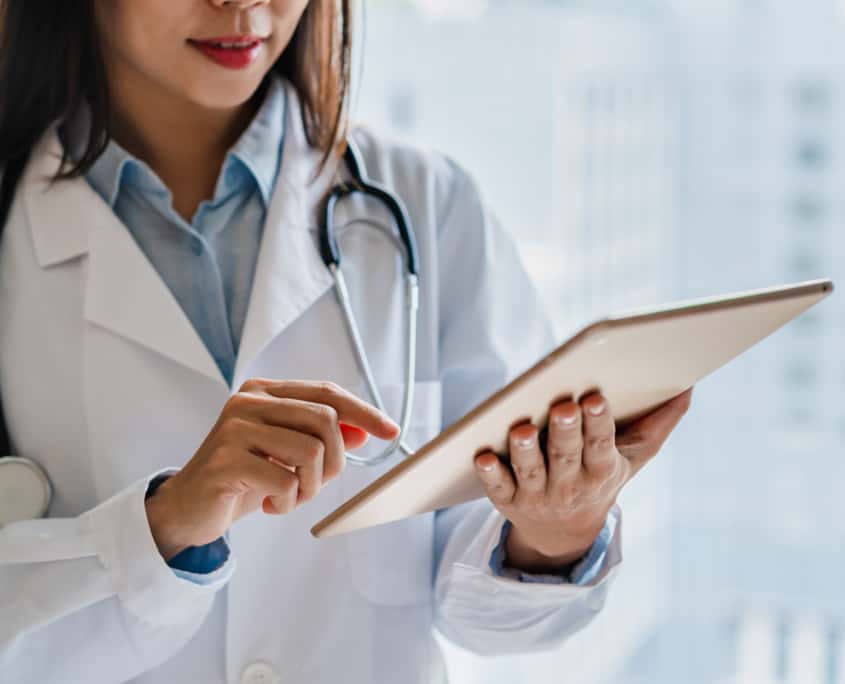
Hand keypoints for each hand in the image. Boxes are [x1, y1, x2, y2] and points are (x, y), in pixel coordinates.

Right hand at [145, 379, 399, 559]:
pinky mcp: (225, 460)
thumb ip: (321, 438)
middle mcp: (248, 402)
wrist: (188, 508)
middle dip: (334, 461)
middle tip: (314, 484)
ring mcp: (234, 428)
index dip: (364, 412)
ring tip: (289, 496)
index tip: (391, 432)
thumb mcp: (287, 454)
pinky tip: (269, 505)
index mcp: (264, 392)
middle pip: (326, 421)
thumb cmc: (242, 477)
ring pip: (311, 452)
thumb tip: (364, 431)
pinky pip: (285, 481)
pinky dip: (287, 502)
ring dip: (310, 486)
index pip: (327, 393)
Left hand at [473, 389, 692, 572]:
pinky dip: (489, 474)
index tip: (595, 399)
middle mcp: (570, 485)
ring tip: (521, 429)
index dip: (598, 424)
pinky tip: (481, 456)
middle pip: (565, 456)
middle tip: (563, 406)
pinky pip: (497, 488)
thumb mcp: (635, 456)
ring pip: (530, 471)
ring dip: (525, 451)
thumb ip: (659, 422)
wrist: (564, 532)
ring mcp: (537, 495)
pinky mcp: (508, 501)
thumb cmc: (600, 475)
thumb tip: (689, 385)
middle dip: (565, 431)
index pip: (601, 446)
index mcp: (602, 470)